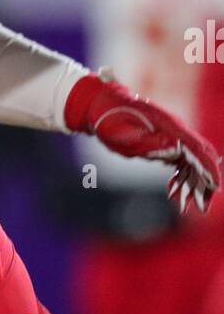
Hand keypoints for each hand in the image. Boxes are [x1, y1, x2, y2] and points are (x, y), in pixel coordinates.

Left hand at [65, 73, 220, 214]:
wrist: (101, 107)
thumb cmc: (110, 120)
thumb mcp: (123, 134)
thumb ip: (149, 142)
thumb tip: (176, 149)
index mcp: (170, 127)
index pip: (198, 149)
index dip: (209, 169)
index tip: (216, 187)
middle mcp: (176, 131)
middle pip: (200, 157)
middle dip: (205, 182)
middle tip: (202, 207)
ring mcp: (172, 136)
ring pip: (192, 161)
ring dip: (192, 183)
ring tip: (187, 205)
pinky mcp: (165, 141)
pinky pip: (180, 161)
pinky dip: (181, 177)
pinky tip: (174, 191)